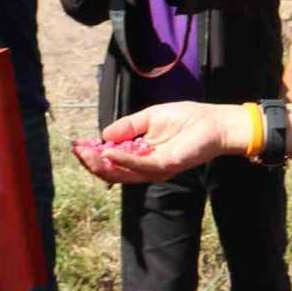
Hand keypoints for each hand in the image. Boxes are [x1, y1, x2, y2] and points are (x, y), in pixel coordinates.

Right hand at [72, 103, 245, 183]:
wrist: (214, 123)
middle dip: (92, 162)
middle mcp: (145, 165)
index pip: (112, 160)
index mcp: (140, 153)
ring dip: (101, 164)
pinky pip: (139, 166)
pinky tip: (108, 151)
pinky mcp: (165, 166)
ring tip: (87, 152)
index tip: (77, 145)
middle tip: (77, 151)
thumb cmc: (186, 118)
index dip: (93, 154)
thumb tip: (104, 136)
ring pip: (122, 173)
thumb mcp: (149, 117)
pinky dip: (122, 160)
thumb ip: (127, 127)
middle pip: (113, 171)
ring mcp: (155, 169)